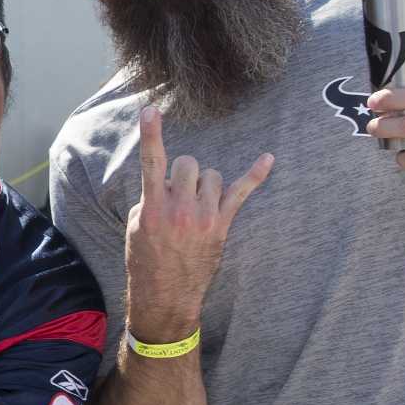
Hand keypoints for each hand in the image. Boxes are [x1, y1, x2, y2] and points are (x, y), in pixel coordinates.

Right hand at [124, 105, 271, 340]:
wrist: (165, 295)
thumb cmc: (146, 260)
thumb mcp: (137, 227)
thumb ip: (151, 198)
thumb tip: (167, 182)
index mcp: (153, 207)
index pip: (151, 162)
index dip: (150, 134)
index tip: (149, 110)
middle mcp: (180, 208)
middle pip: (189, 163)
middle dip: (183, 173)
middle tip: (177, 195)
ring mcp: (204, 216)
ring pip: (212, 175)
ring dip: (204, 184)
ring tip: (195, 206)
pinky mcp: (221, 224)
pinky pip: (241, 192)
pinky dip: (255, 174)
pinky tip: (267, 158)